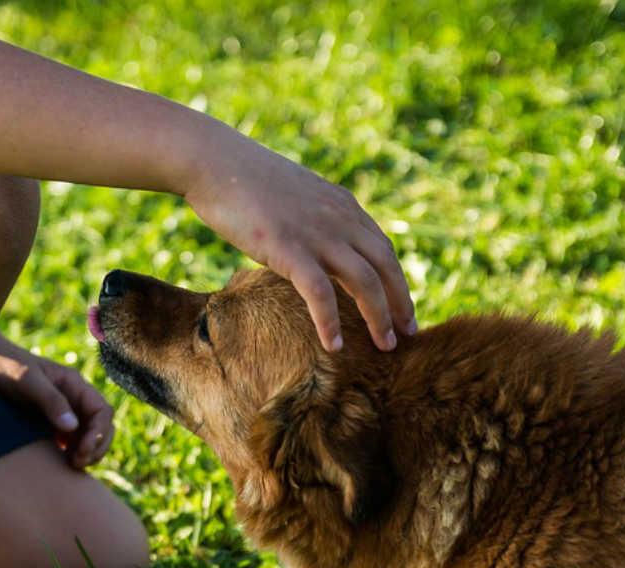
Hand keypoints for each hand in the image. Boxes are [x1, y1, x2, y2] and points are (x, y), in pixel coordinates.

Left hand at [0, 334, 113, 468]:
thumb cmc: (4, 366)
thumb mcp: (28, 381)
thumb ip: (51, 402)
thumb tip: (73, 427)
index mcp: (74, 384)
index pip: (102, 411)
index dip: (99, 434)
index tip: (82, 451)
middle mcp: (73, 398)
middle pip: (101, 426)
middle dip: (96, 446)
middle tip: (78, 464)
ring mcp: (62, 411)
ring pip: (88, 435)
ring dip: (86, 452)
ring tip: (71, 466)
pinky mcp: (49, 422)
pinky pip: (70, 440)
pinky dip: (71, 452)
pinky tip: (60, 463)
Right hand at [182, 129, 414, 351]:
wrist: (215, 163)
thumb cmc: (243, 182)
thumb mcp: (293, 197)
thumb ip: (312, 219)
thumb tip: (310, 245)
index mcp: (342, 206)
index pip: (382, 248)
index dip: (397, 280)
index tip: (401, 308)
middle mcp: (339, 219)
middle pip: (385, 266)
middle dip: (400, 302)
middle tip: (409, 333)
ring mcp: (316, 233)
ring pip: (365, 282)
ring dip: (379, 317)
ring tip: (386, 347)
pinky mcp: (289, 249)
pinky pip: (320, 293)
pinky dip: (330, 322)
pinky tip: (334, 346)